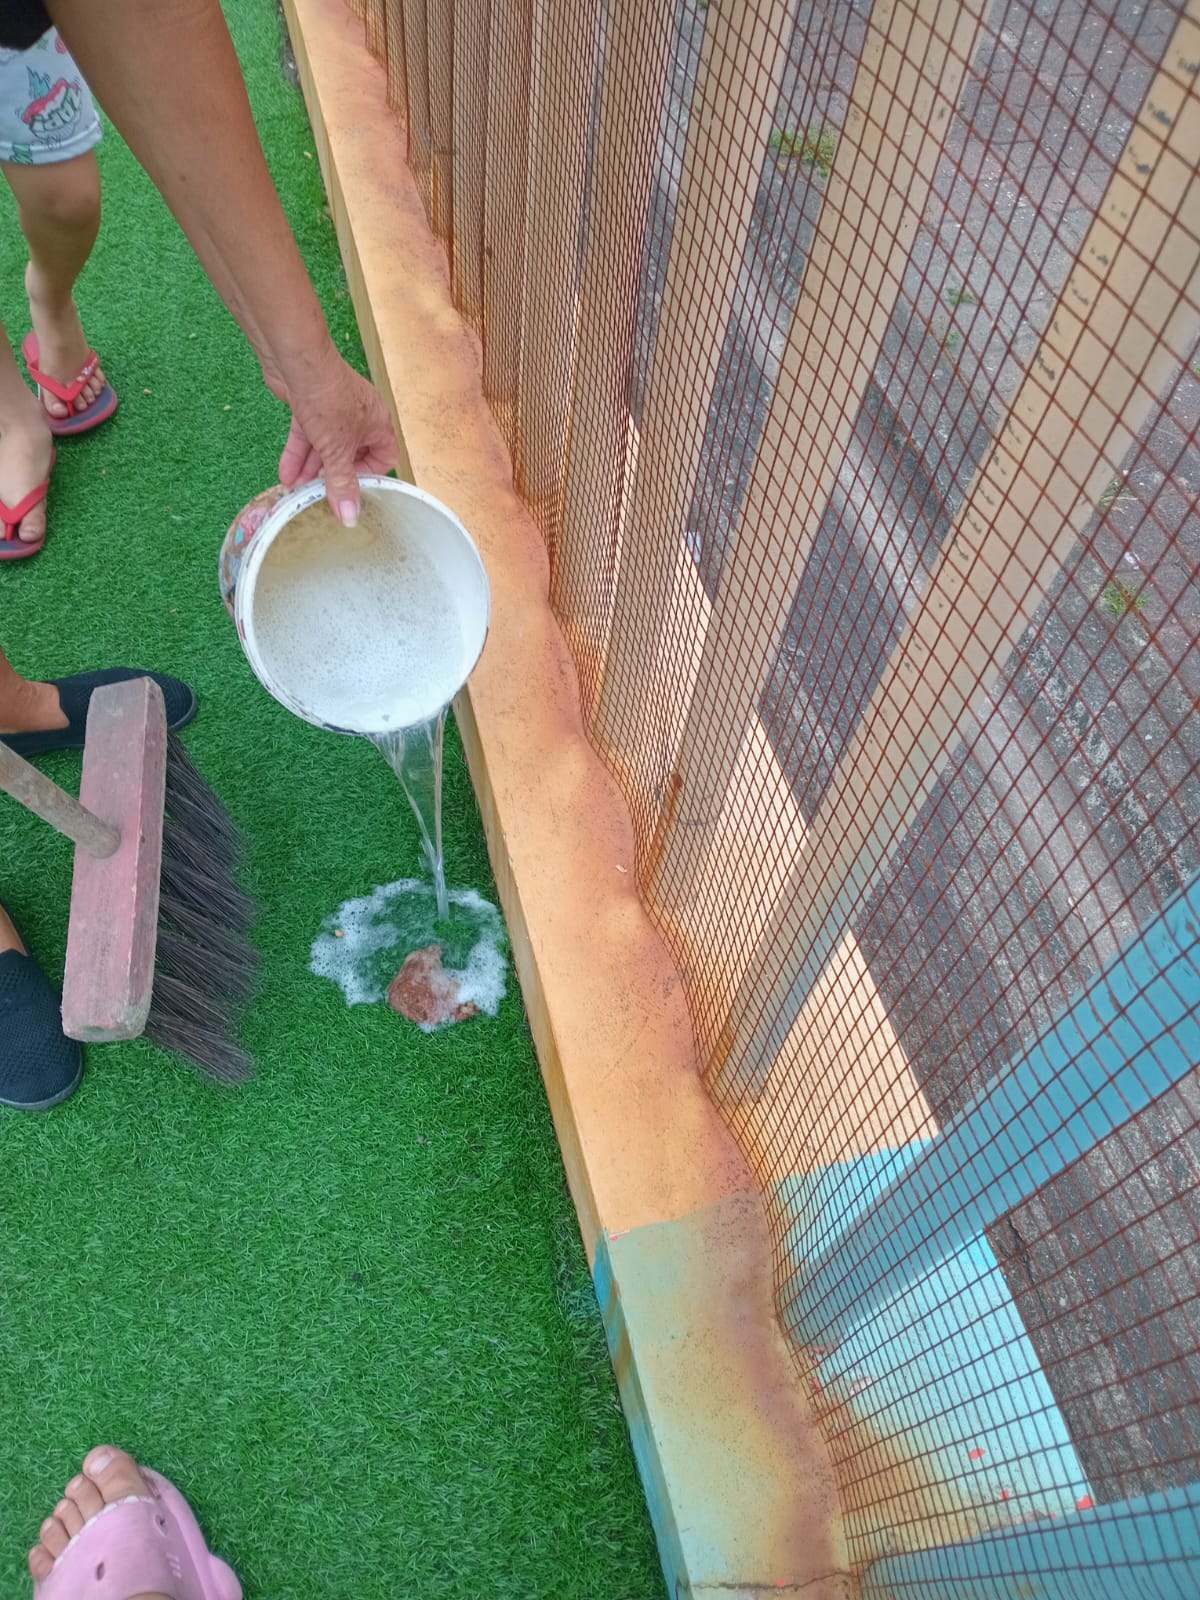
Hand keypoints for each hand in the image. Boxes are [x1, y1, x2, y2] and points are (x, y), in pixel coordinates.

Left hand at [269, 342, 399, 524]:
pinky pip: (307, 437)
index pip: (384, 458)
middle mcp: (359, 419)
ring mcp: (333, 413)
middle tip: (318, 496)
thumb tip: (351, 518)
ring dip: (310, 469)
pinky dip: (297, 455)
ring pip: (325, 448)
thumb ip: (342, 484)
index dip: (369, 476)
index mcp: (378, 424)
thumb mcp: (337, 450)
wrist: (296, 361)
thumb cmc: (328, 398)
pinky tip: (286, 474)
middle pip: (350, 456)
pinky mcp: (309, 408)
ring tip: (296, 491)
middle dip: (331, 476)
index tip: (351, 491)